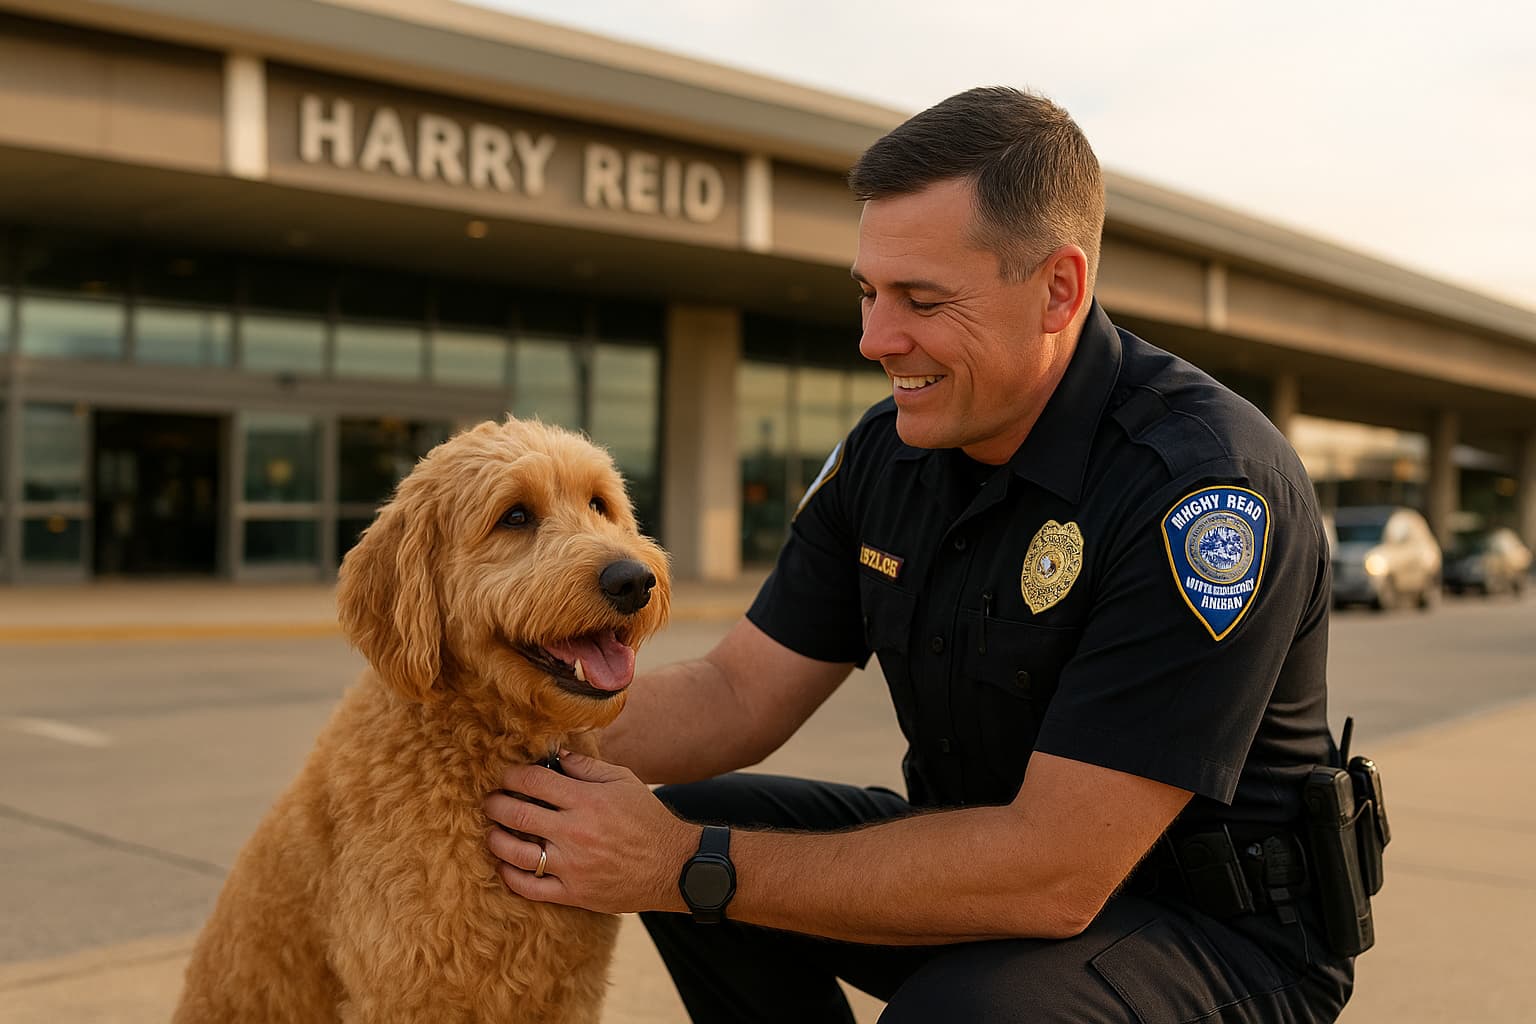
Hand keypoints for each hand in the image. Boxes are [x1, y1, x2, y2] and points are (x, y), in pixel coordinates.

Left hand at [483, 750, 695, 913]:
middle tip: (489, 801)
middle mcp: (574, 833)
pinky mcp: (573, 893)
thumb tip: (556, 754)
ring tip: (492, 831)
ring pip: (515, 852)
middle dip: (495, 804)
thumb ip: (586, 767)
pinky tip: (506, 864)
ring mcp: (571, 866)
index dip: (512, 775)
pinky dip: (510, 875)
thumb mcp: (623, 782)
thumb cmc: (647, 819)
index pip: (534, 781)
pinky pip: (529, 887)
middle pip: (517, 813)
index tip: (505, 776)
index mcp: (586, 801)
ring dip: (496, 839)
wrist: (672, 866)